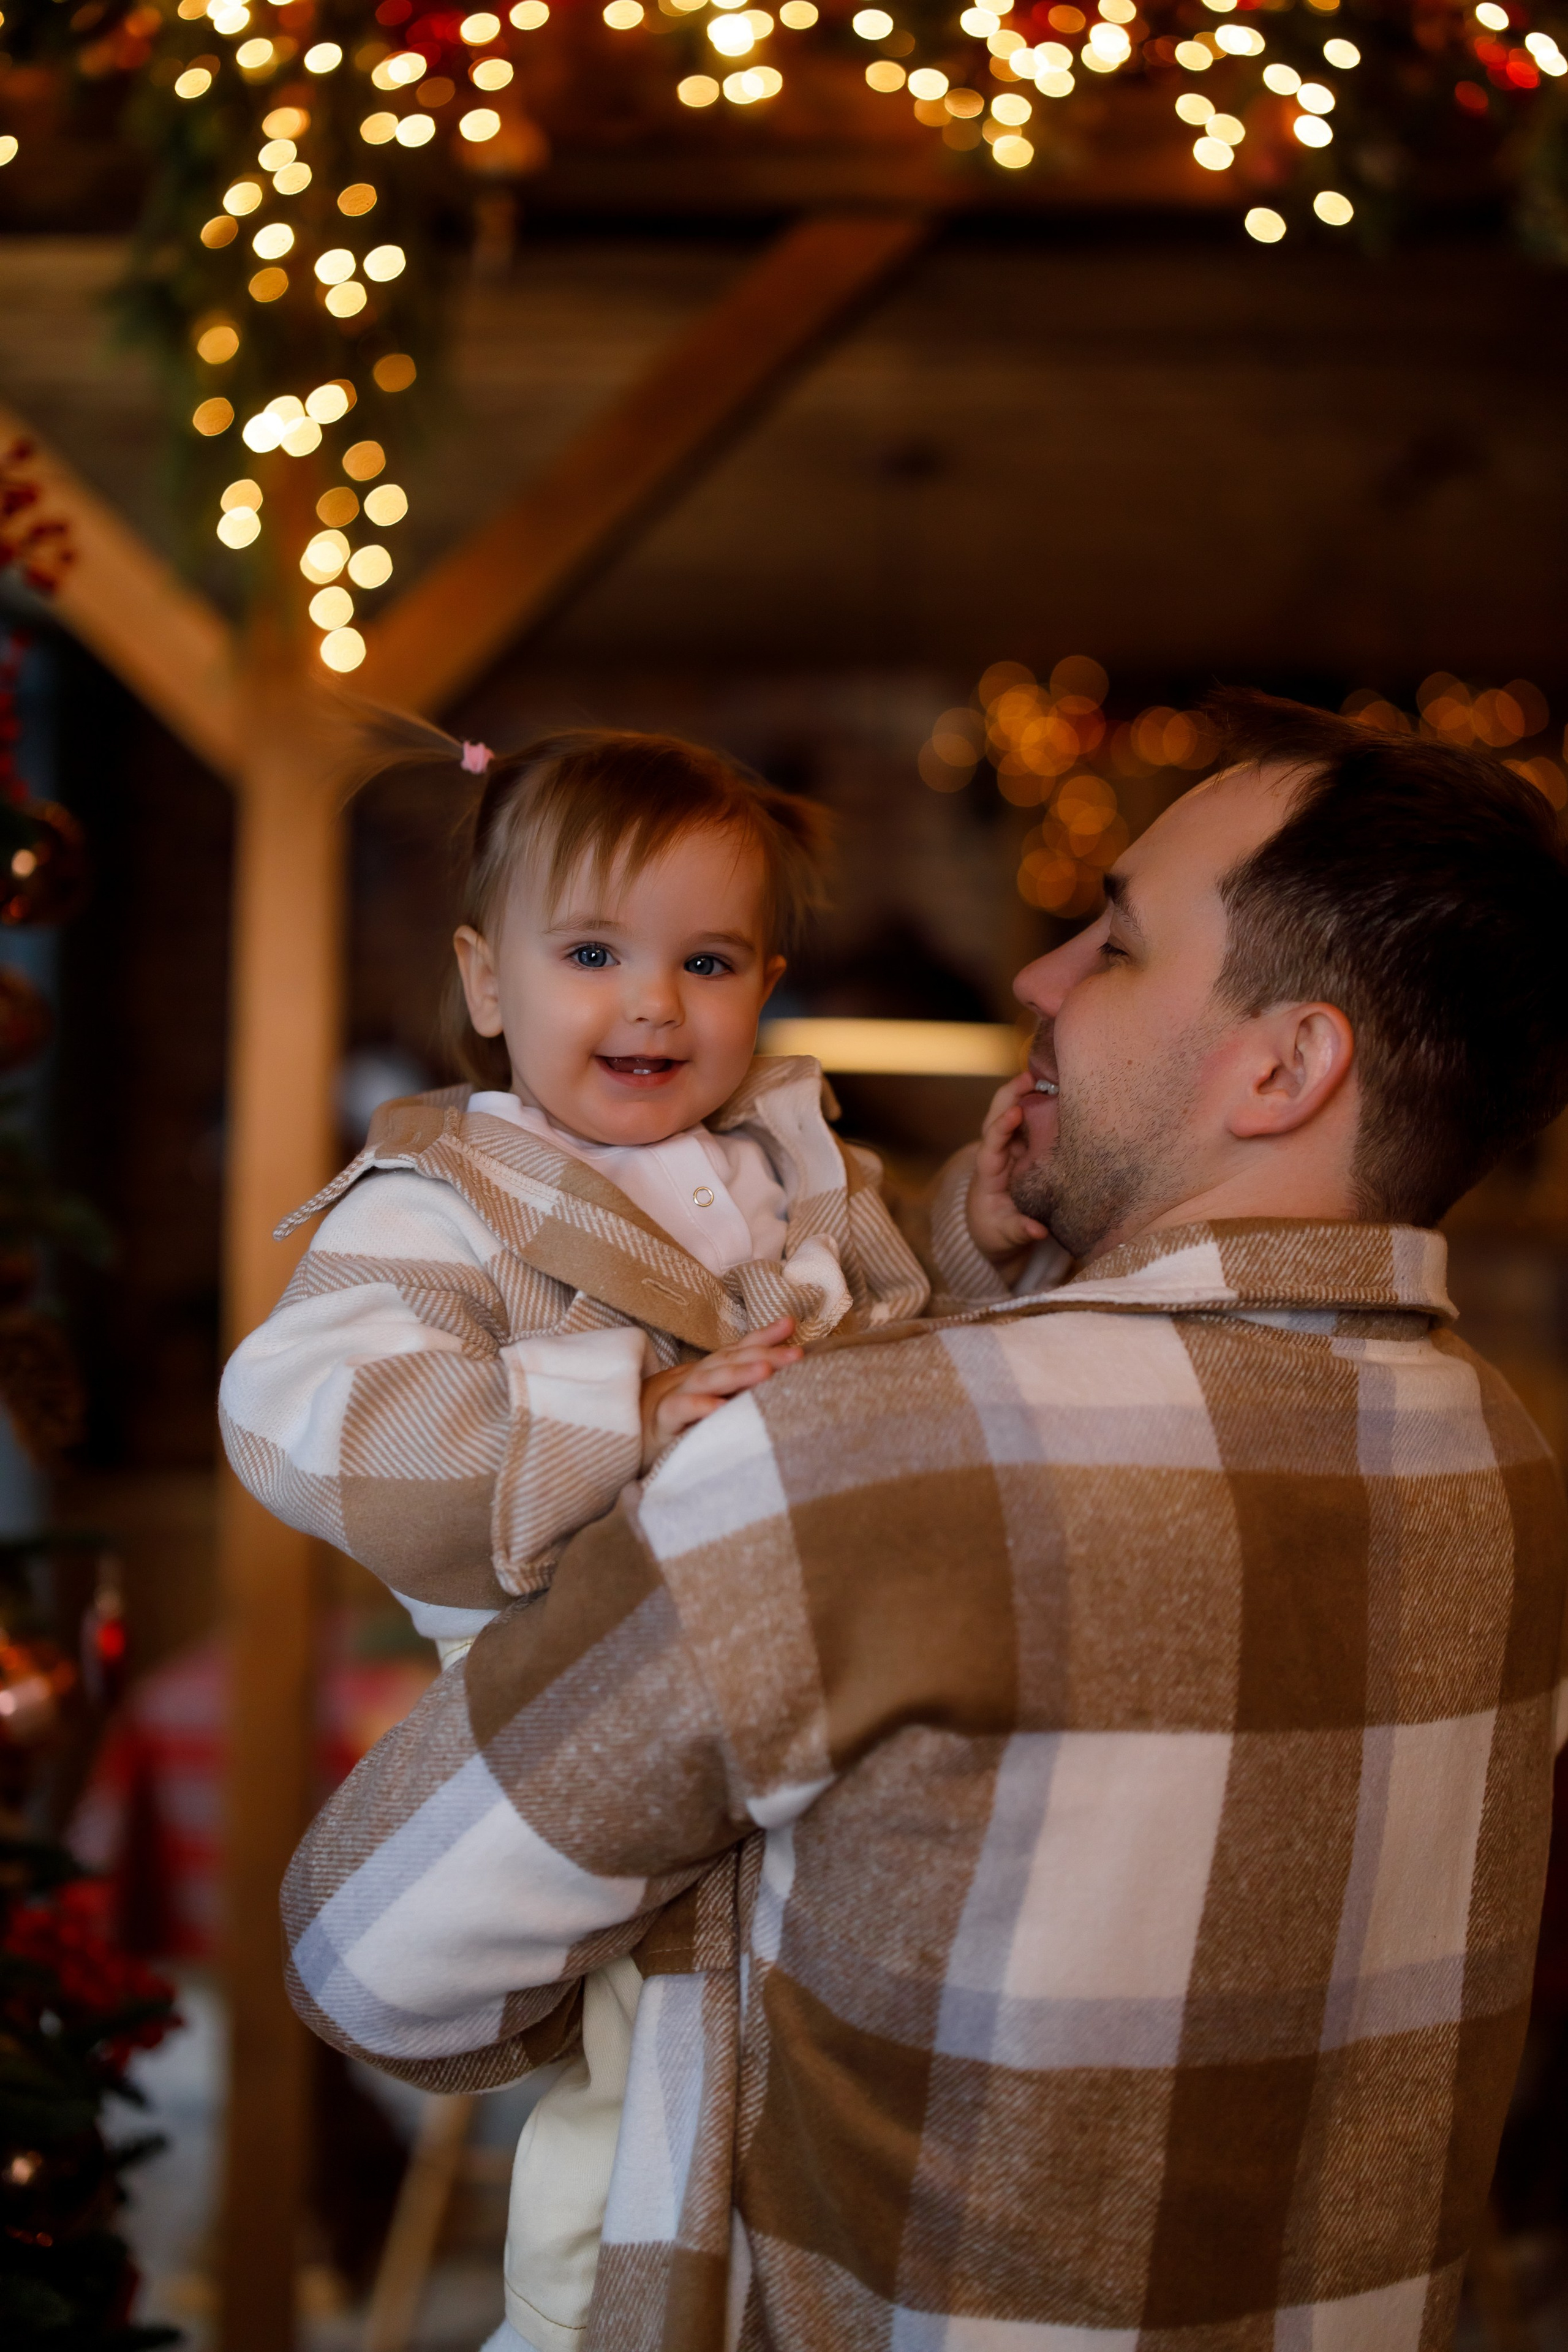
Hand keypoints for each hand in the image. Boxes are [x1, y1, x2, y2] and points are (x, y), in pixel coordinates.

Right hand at [640, 1317, 800, 1467]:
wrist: (624, 1431)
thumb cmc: (676, 1418)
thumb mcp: (709, 1399)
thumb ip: (737, 1387)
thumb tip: (775, 1377)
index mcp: (708, 1371)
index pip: (738, 1350)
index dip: (764, 1337)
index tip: (791, 1324)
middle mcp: (694, 1377)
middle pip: (730, 1360)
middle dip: (764, 1354)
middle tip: (796, 1354)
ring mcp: (675, 1395)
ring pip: (707, 1380)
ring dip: (737, 1373)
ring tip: (766, 1372)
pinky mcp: (661, 1420)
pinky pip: (680, 1410)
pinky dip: (698, 1407)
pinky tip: (719, 1408)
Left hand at [966, 1071, 1050, 1267]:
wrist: (993, 1229)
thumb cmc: (996, 1232)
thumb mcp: (1005, 1237)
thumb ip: (1019, 1231)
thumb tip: (1038, 1231)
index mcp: (988, 1173)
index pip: (990, 1144)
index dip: (1001, 1126)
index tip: (1015, 1112)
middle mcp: (996, 1153)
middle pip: (997, 1116)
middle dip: (1011, 1094)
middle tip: (1032, 1076)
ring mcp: (1010, 1147)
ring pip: (1015, 1113)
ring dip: (1028, 1093)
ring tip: (1051, 1076)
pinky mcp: (1024, 1147)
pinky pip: (1031, 1121)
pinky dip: (1042, 1104)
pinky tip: (1061, 1090)